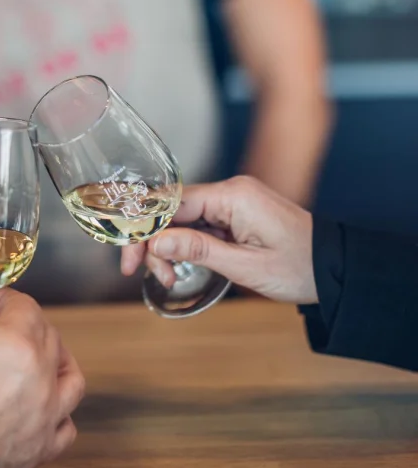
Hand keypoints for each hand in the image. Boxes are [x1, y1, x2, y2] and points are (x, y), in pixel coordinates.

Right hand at [121, 176, 316, 303]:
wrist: (335, 268)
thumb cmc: (299, 267)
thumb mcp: (246, 266)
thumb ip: (199, 250)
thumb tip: (157, 241)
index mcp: (233, 196)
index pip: (172, 203)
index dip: (146, 229)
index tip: (131, 258)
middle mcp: (229, 191)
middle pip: (171, 209)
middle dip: (152, 240)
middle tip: (142, 273)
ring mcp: (231, 201)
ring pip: (181, 218)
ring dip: (166, 246)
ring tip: (167, 276)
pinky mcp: (233, 214)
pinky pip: (197, 224)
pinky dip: (183, 244)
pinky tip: (177, 265)